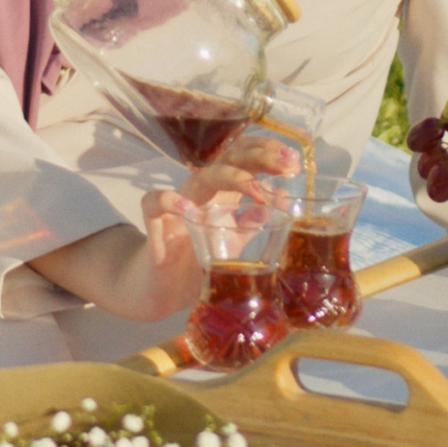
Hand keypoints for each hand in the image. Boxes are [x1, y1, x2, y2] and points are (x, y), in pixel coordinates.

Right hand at [26, 139, 296, 321]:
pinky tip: (190, 211)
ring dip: (231, 177)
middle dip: (258, 157)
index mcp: (221, 196)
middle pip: (227, 160)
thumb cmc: (195, 264)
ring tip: (257, 190)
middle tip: (286, 164)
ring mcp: (177, 207)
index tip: (293, 160)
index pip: (243, 160)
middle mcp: (201, 195)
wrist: (160, 293)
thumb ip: (251, 224)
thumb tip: (280, 200)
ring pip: (200, 177)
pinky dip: (170, 200)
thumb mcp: (231, 244)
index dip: (266, 154)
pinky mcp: (155, 226)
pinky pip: (155, 202)